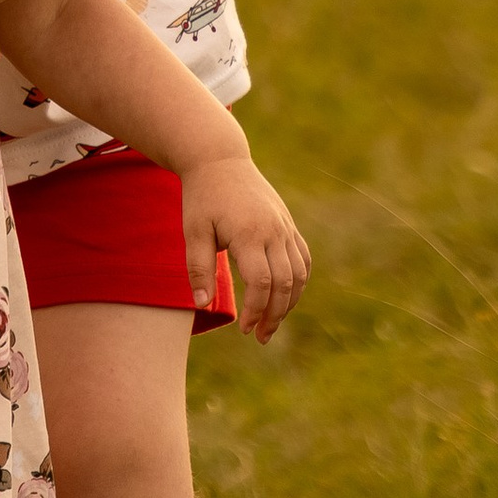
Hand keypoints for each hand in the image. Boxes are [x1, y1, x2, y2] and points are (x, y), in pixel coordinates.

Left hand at [182, 158, 309, 342]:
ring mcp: (285, 227)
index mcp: (249, 233)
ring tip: (272, 324)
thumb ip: (198, 269)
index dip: (256, 310)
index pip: (262, 282)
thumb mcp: (193, 231)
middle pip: (285, 283)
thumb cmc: (202, 197)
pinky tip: (285, 298)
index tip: (244, 329)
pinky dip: (299, 282)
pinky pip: (303, 258)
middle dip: (275, 315)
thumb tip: (202, 305)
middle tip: (260, 337)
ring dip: (289, 303)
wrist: (219, 160)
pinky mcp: (288, 225)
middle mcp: (273, 231)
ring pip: (300, 273)